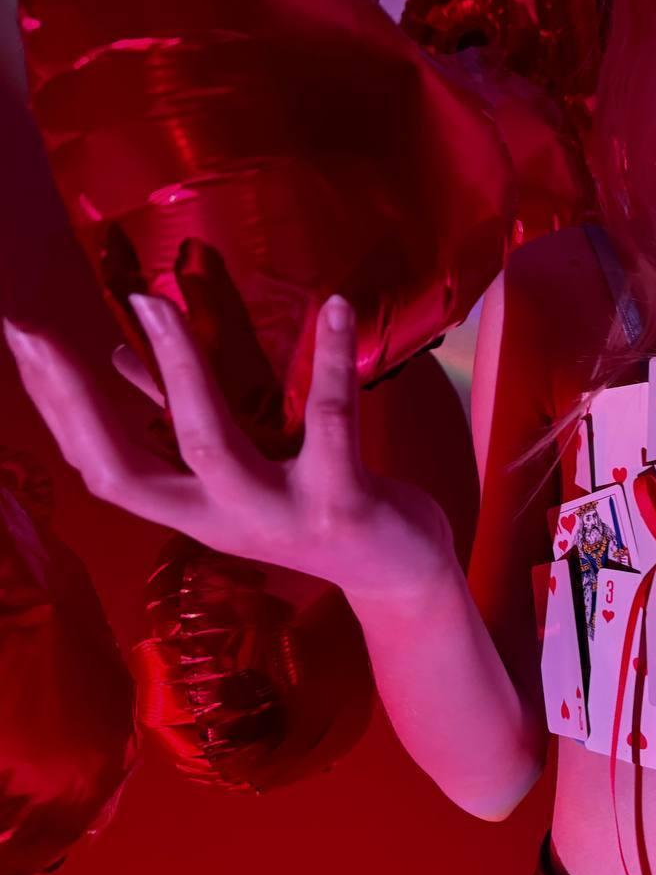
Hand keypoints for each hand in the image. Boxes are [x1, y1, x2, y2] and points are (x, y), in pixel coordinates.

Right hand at [2, 293, 455, 600]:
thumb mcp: (242, 471)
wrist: (398, 573)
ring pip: (212, 445)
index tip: (23, 341)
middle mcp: (225, 522)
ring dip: (179, 370)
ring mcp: (283, 515)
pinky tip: (332, 305)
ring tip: (154, 301)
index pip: (102, 470)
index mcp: (194, 511)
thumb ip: (180, 419)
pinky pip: (331, 422)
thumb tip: (116, 360)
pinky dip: (329, 360)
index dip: (58, 410)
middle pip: (129, 470)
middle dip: (76, 400)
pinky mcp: (343, 502)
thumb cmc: (315, 507)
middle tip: (36, 329)